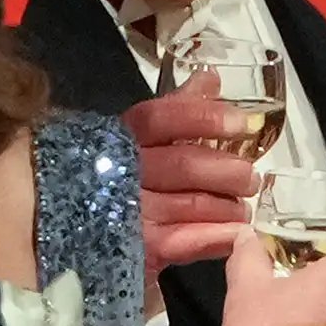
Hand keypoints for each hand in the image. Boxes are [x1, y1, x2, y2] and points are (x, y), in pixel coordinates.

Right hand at [122, 75, 256, 278]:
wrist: (77, 231)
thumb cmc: (119, 176)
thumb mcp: (141, 138)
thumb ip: (176, 108)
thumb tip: (209, 76)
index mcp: (118, 138)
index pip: (159, 119)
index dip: (201, 118)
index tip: (240, 124)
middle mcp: (119, 171)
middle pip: (182, 164)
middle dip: (225, 171)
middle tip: (249, 177)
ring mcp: (126, 212)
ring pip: (189, 205)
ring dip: (226, 207)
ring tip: (243, 209)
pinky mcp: (136, 248)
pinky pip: (183, 242)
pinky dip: (214, 237)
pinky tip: (233, 235)